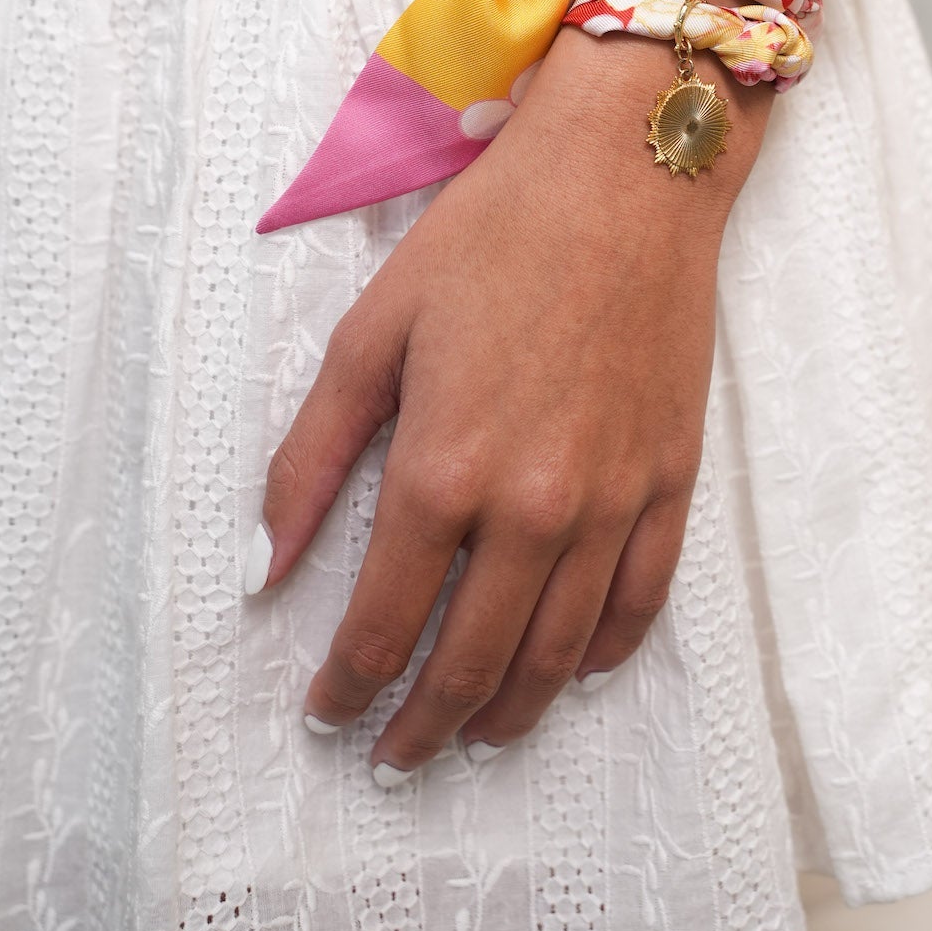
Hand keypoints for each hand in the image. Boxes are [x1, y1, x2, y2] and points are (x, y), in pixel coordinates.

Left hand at [247, 0, 771, 782]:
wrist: (623, 176)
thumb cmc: (490, 238)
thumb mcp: (371, 332)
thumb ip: (310, 458)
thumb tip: (261, 567)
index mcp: (444, 469)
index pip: (383, 622)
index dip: (348, 686)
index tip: (326, 714)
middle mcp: (531, 507)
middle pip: (472, 661)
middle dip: (422, 724)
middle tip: (393, 754)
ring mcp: (611, 500)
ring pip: (559, 652)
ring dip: (509, 711)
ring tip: (472, 736)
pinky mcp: (670, 479)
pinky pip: (640, 602)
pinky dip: (601, 654)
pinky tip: (572, 669)